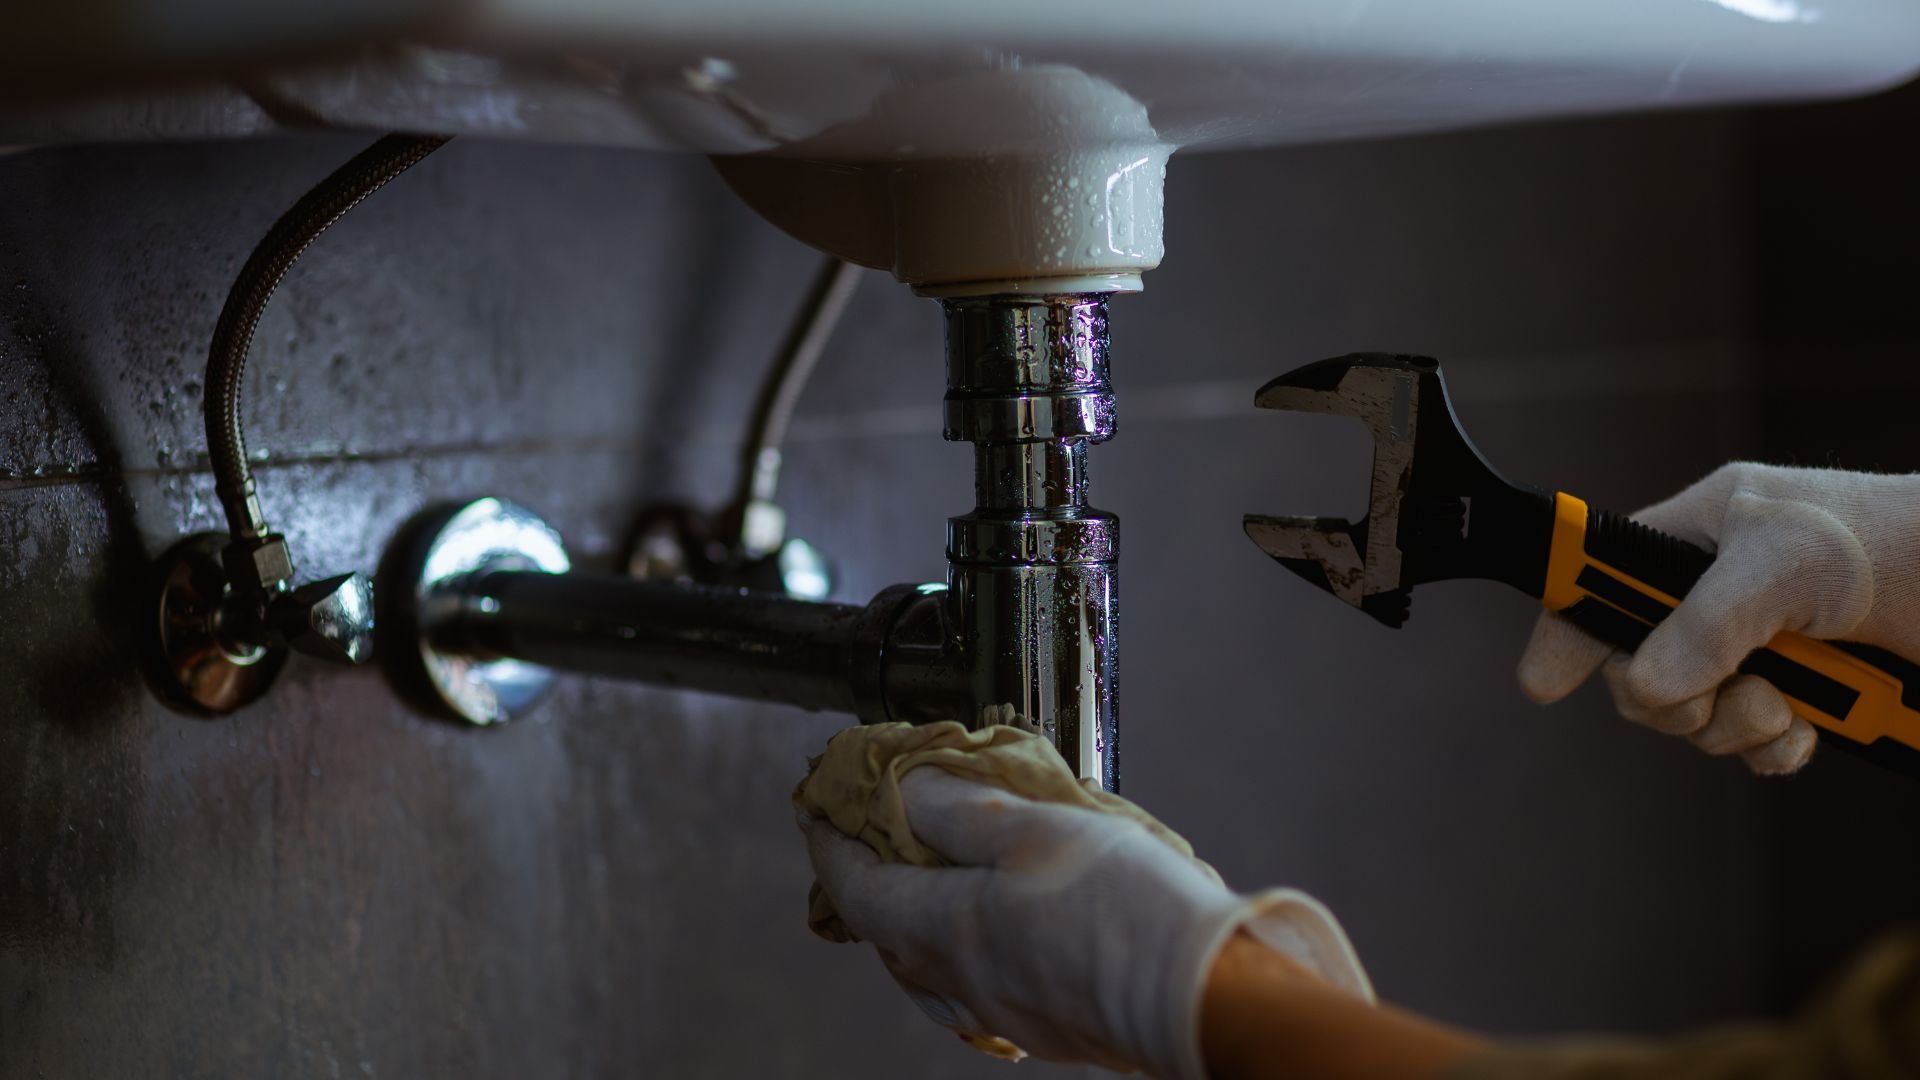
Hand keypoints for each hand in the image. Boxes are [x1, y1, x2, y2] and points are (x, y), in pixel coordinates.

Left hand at [800, 767, 1369, 1078]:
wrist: (1205, 996)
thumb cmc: (1123, 909)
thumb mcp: (1034, 827)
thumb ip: (959, 808)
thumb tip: (901, 790)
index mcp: (943, 928)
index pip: (854, 884)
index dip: (829, 838)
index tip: (816, 803)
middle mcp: (960, 980)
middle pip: (884, 932)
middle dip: (867, 880)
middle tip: (869, 835)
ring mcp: (1003, 1010)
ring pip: (927, 969)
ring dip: (912, 922)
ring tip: (924, 884)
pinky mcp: (1048, 1025)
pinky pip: (975, 990)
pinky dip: (962, 953)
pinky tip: (991, 937)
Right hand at [1519, 463, 1919, 773]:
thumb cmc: (1896, 538)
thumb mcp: (1788, 564)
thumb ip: (1708, 623)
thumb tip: (1647, 686)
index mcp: (1698, 536)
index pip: (1600, 577)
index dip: (1566, 627)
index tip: (1544, 682)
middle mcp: (1716, 593)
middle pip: (1638, 667)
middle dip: (1677, 698)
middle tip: (1728, 693)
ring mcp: (1758, 647)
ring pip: (1693, 714)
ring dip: (1736, 727)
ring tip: (1789, 708)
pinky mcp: (1802, 694)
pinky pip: (1751, 746)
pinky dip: (1775, 751)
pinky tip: (1810, 732)